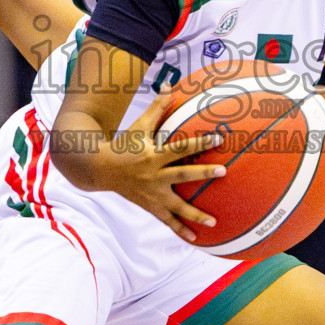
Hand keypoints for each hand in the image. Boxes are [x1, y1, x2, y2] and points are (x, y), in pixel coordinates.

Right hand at [64, 89, 225, 242]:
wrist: (100, 169)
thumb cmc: (124, 144)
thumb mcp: (139, 126)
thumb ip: (157, 108)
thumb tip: (170, 85)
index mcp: (154, 155)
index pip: (180, 147)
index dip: (200, 142)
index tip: (219, 138)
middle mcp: (154, 175)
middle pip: (182, 174)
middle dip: (203, 173)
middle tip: (223, 172)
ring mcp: (152, 194)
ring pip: (176, 206)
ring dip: (195, 214)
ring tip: (214, 222)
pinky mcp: (150, 206)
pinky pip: (167, 220)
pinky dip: (180, 230)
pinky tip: (196, 239)